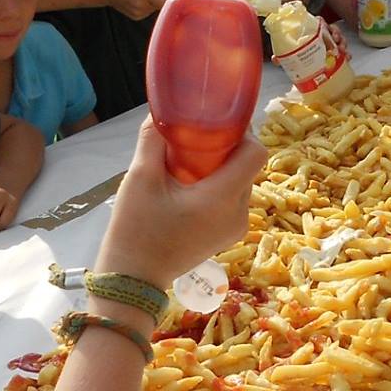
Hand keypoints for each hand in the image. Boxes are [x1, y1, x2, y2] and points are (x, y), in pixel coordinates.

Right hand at [99, 120, 263, 285]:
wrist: (134, 280)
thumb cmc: (135, 228)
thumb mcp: (139, 178)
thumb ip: (153, 139)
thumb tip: (163, 111)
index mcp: (222, 198)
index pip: (255, 153)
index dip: (242, 131)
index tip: (218, 121)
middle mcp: (238, 213)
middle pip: (247, 166)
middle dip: (226, 147)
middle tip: (196, 136)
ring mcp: (235, 228)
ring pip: (241, 182)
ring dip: (222, 167)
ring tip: (188, 162)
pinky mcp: (227, 236)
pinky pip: (232, 200)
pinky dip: (218, 186)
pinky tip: (189, 185)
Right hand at [102, 0, 169, 20]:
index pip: (166, 3)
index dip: (172, 1)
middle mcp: (143, 6)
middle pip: (161, 6)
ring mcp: (139, 13)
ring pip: (155, 9)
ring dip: (153, 3)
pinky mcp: (136, 17)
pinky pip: (148, 12)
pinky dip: (146, 7)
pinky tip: (137, 1)